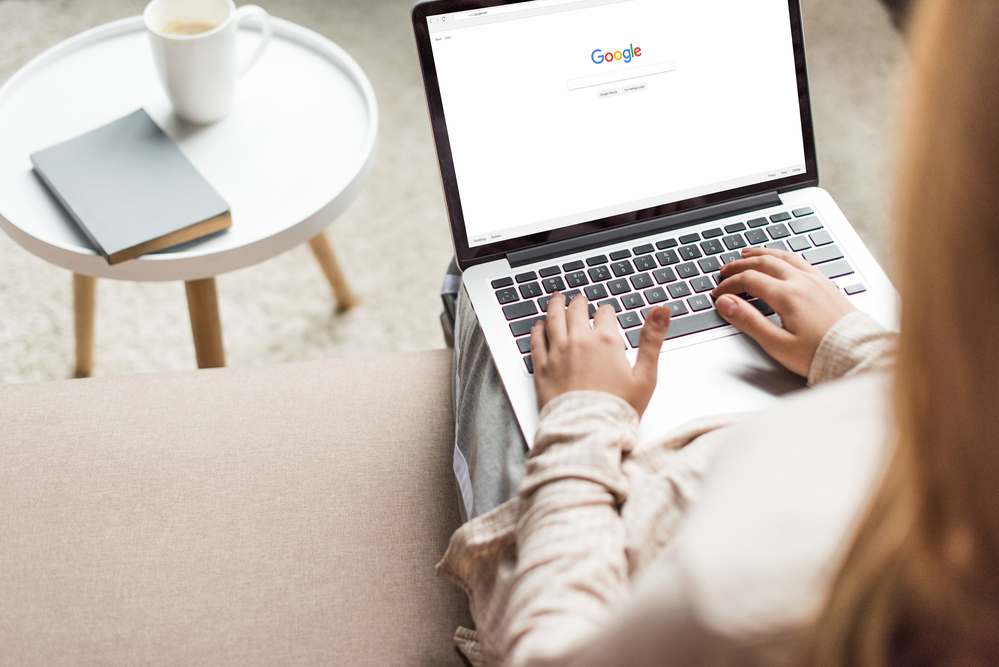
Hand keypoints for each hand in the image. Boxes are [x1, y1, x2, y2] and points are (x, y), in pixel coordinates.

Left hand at [530, 292, 670, 415]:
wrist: (588, 433)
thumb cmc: (618, 410)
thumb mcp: (646, 375)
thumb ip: (653, 339)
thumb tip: (662, 310)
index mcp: (606, 341)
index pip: (605, 314)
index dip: (607, 312)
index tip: (606, 314)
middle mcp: (579, 342)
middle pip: (576, 311)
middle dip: (579, 303)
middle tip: (579, 300)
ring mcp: (557, 353)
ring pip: (553, 320)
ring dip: (555, 307)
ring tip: (556, 299)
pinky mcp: (541, 368)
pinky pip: (536, 341)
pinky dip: (537, 330)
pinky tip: (538, 326)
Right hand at [711, 247, 856, 375]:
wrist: (856, 354)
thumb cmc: (819, 354)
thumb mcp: (777, 343)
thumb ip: (748, 320)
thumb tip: (726, 303)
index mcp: (787, 295)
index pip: (749, 280)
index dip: (729, 285)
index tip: (719, 293)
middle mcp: (802, 282)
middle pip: (764, 262)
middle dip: (740, 265)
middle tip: (725, 271)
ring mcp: (816, 280)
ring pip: (783, 257)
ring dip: (761, 254)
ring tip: (747, 254)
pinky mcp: (826, 284)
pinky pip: (800, 261)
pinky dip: (782, 256)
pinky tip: (780, 259)